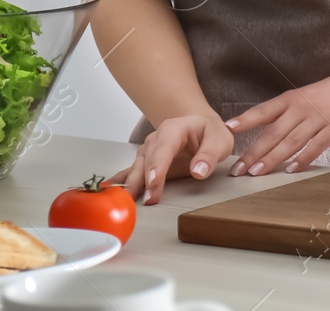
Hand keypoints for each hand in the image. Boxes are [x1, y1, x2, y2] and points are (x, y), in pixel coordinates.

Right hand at [110, 113, 234, 204]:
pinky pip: (131, 171)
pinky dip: (122, 181)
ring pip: (137, 167)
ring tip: (128, 201)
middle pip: (148, 159)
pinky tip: (110, 190)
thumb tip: (198, 171)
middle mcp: (157, 138)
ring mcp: (149, 150)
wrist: (201, 129)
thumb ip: (210, 155)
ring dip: (133, 184)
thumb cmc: (210, 133)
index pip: (164, 147)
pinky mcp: (146, 162)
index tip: (154, 182)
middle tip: (147, 199)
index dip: (158, 165)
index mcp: (174, 128)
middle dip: (146, 180)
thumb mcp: (219, 140)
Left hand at [226, 72, 329, 176]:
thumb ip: (284, 113)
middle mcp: (301, 108)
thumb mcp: (303, 97)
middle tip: (238, 170)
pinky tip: (290, 170)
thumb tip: (259, 132)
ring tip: (256, 173)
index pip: (263, 111)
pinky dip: (301, 159)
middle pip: (273, 133)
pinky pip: (315, 147)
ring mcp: (318, 119)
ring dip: (272, 159)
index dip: (246, 120)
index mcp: (291, 99)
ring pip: (291, 142)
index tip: (227, 129)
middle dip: (253, 152)